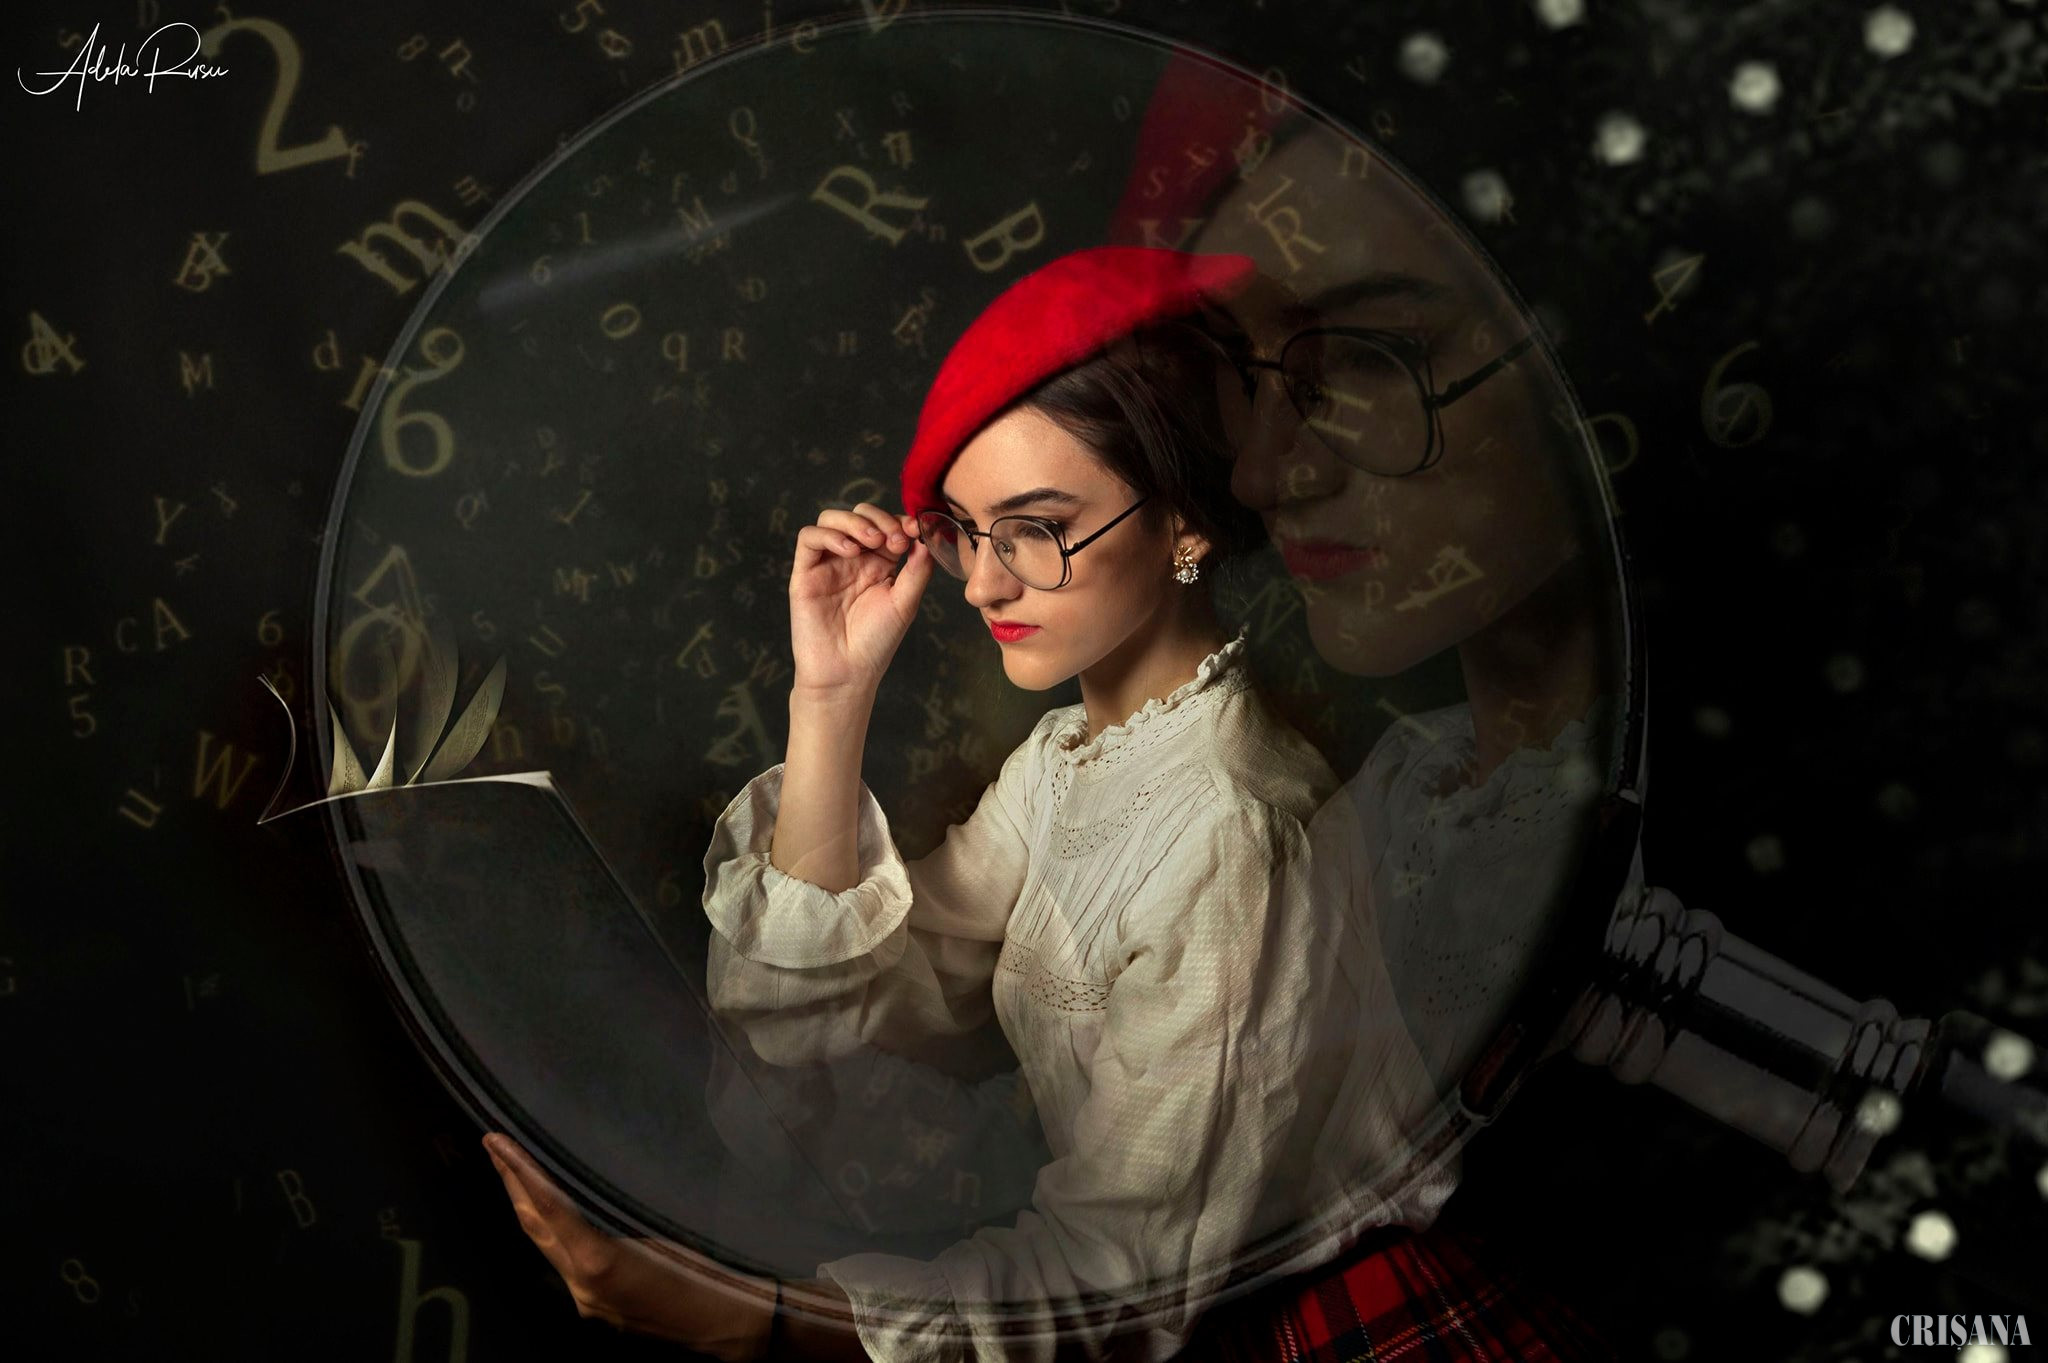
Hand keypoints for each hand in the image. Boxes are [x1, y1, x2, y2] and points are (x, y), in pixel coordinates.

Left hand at [482, 1132, 775, 1359]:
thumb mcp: (668, 1227)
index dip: (521, 1170)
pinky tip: (553, 1212)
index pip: (549, 1207)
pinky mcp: (598, 1307)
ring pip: (545, 1245)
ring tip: (513, 1169)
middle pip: (534, 1227)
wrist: (732, 1326)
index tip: (498, 1140)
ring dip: (527, 1205)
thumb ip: (620, 1209)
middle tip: (493, 1145)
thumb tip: (592, 1178)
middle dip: (511, 1183)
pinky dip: (552, 1229)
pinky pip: (564, 1260)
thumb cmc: (713, 1271)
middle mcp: (582, 1285)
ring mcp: (587, 1299)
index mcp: (600, 1262)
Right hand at [788, 502, 931, 695]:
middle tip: (894, 539)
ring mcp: (827, 564)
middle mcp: (852, 560)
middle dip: (879, 519)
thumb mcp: (905, 603)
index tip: (914, 532)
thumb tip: (927, 539)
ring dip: (854, 522)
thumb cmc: (876, 643)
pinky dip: (829, 535)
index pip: (886, 526)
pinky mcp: (805, 573)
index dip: (899, 521)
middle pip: (859, 515)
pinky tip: (849, 550)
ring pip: (831, 520)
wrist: (847, 673)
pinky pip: (809, 538)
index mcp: (878, 564)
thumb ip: (917, 570)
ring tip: (871, 540)